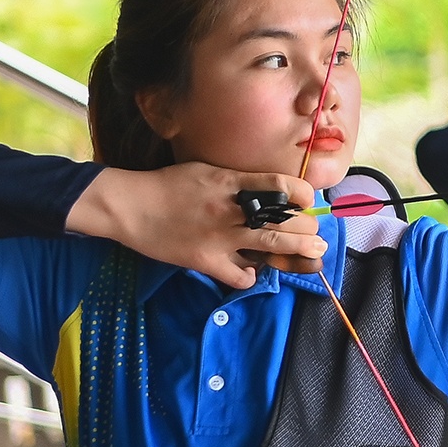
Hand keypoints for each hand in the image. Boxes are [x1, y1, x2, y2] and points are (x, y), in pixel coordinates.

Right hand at [67, 164, 325, 289]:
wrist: (131, 206)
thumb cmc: (169, 184)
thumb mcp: (207, 171)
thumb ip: (238, 180)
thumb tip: (270, 190)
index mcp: (231, 183)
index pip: (281, 187)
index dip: (303, 194)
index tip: (309, 200)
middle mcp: (231, 210)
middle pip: (284, 221)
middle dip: (307, 229)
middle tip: (316, 234)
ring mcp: (220, 238)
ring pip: (272, 247)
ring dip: (298, 252)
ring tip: (315, 254)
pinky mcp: (207, 261)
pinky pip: (241, 275)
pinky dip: (252, 275)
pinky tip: (254, 271)